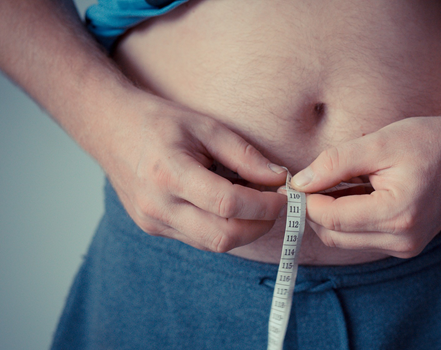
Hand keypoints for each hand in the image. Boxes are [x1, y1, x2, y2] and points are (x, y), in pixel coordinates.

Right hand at [101, 92, 287, 251]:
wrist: (110, 128)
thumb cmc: (159, 122)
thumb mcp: (206, 126)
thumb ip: (244, 155)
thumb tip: (278, 178)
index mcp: (169, 174)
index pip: (228, 205)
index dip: (264, 205)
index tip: (284, 194)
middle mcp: (158, 206)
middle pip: (223, 237)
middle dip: (260, 225)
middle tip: (276, 205)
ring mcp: (153, 222)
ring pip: (213, 245)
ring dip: (244, 230)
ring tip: (255, 203)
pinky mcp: (154, 229)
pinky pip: (199, 240)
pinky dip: (223, 228)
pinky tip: (230, 208)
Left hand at [291, 114, 440, 257]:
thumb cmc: (431, 141)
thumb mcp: (379, 143)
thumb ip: (336, 163)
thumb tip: (301, 182)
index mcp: (397, 215)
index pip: (331, 219)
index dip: (307, 200)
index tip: (298, 180)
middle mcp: (402, 240)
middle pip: (334, 236)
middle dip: (316, 209)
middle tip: (313, 179)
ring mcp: (406, 246)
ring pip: (346, 240)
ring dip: (332, 215)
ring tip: (342, 182)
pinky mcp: (406, 245)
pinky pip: (363, 238)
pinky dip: (350, 219)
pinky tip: (358, 192)